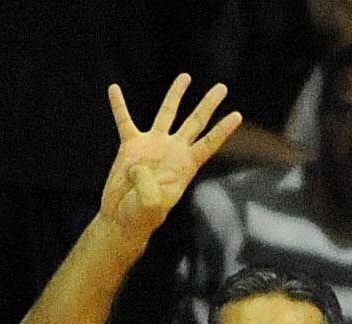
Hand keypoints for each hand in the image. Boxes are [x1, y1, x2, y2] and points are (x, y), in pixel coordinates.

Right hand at [100, 75, 241, 247]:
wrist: (122, 219)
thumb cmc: (141, 217)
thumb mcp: (150, 206)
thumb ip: (149, 187)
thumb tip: (139, 165)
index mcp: (184, 167)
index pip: (207, 145)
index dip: (222, 131)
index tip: (237, 116)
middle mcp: (172, 152)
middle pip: (194, 122)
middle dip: (208, 105)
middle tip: (222, 87)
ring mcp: (152, 146)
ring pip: (166, 113)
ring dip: (175, 94)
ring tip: (186, 77)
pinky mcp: (131, 147)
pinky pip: (124, 121)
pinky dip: (118, 105)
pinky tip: (114, 88)